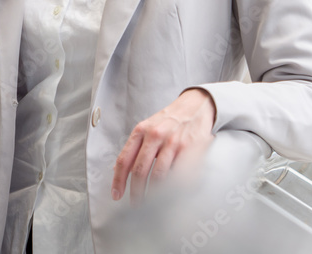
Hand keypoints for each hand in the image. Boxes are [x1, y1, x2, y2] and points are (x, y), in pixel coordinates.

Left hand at [111, 88, 215, 203]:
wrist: (195, 106)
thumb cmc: (169, 120)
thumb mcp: (147, 127)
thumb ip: (134, 147)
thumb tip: (118, 169)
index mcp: (141, 130)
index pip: (125, 159)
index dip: (119, 180)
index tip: (117, 195)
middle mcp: (155, 135)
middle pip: (140, 171)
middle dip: (137, 192)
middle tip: (136, 205)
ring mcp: (173, 142)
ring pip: (159, 176)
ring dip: (154, 194)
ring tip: (152, 204)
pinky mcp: (190, 148)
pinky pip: (179, 174)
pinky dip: (174, 187)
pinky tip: (171, 195)